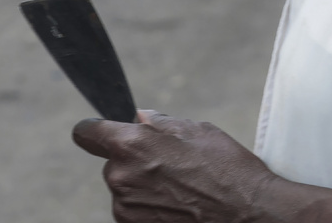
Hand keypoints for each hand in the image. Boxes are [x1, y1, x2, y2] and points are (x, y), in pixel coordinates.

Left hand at [73, 110, 281, 222]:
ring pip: (124, 186)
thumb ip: (160, 123)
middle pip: (112, 161)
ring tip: (179, 186)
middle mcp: (120, 177)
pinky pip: (132, 209)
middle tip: (168, 163)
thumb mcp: (197, 130)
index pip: (86, 132)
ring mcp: (124, 207)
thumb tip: (140, 118)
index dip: (95, 129)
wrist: (245, 213)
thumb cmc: (225, 167)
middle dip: (133, 159)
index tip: (102, 131)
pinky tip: (177, 203)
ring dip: (142, 184)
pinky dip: (148, 205)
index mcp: (131, 145)